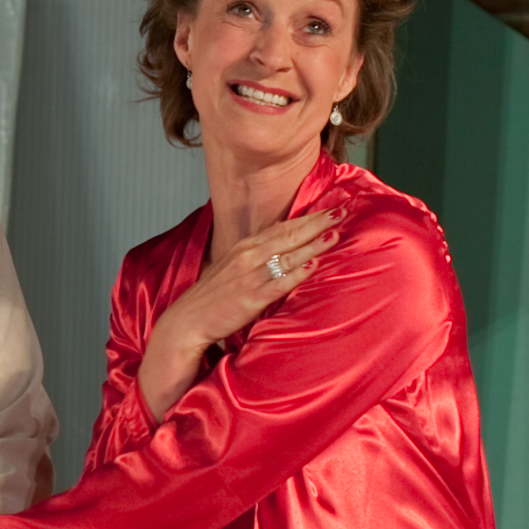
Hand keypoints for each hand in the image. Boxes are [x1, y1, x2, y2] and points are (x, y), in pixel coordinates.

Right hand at [137, 206, 341, 420]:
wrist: (187, 321)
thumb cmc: (211, 298)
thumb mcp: (232, 269)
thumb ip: (256, 258)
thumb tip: (281, 253)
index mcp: (244, 247)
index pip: (282, 227)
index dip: (307, 217)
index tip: (329, 208)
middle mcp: (248, 256)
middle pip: (289, 235)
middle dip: (317, 223)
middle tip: (341, 211)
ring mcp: (250, 275)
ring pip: (288, 255)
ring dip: (314, 243)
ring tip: (335, 234)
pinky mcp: (251, 297)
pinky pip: (280, 282)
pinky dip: (298, 272)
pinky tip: (314, 264)